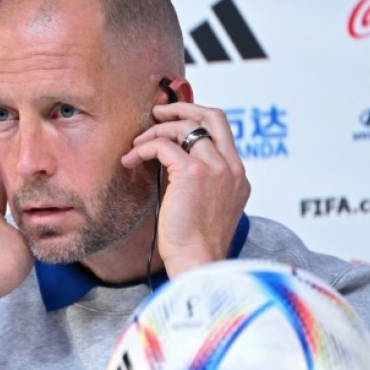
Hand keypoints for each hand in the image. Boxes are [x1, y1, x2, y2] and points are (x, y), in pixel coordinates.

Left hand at [121, 102, 249, 277]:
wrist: (198, 262)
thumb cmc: (195, 244)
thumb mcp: (206, 207)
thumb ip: (200, 183)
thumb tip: (170, 163)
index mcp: (238, 175)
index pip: (220, 131)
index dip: (194, 120)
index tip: (171, 124)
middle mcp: (232, 167)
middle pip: (212, 116)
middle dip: (182, 107)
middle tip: (157, 113)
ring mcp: (216, 168)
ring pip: (185, 127)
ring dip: (155, 131)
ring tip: (136, 146)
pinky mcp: (193, 173)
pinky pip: (163, 145)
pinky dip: (143, 148)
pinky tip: (130, 160)